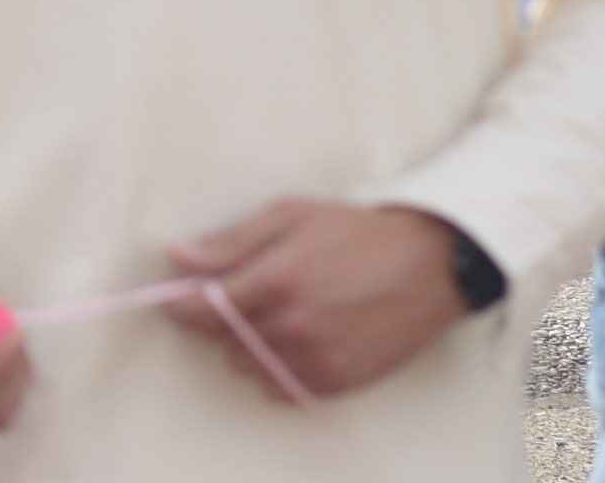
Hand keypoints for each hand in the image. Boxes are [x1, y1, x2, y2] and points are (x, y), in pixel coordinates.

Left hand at [166, 200, 469, 399]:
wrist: (430, 265)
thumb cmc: (355, 232)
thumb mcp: (289, 215)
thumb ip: (231, 242)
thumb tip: (178, 258)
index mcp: (277, 281)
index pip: (203, 310)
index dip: (181, 306)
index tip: (174, 300)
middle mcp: (295, 327)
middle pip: (222, 341)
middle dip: (219, 321)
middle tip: (241, 298)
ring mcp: (319, 360)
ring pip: (249, 368)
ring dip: (246, 347)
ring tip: (273, 317)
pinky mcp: (341, 382)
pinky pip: (283, 389)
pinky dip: (276, 370)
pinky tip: (293, 342)